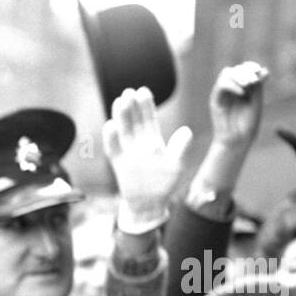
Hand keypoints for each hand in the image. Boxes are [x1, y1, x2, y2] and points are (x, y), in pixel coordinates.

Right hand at [104, 87, 191, 233]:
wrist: (148, 204)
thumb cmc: (164, 184)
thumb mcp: (177, 166)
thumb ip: (180, 148)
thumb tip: (186, 131)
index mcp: (153, 141)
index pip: (148, 119)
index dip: (146, 106)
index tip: (143, 91)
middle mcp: (139, 144)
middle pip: (135, 122)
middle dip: (132, 106)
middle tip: (129, 91)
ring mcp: (128, 153)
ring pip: (124, 131)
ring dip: (121, 116)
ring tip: (120, 101)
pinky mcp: (118, 164)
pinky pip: (113, 149)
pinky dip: (111, 138)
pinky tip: (109, 125)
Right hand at [208, 61, 267, 150]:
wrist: (238, 139)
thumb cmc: (248, 122)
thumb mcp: (256, 101)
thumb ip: (258, 85)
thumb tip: (263, 70)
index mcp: (244, 87)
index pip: (245, 68)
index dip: (251, 66)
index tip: (259, 71)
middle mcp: (232, 88)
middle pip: (235, 69)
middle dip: (246, 71)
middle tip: (253, 81)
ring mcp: (223, 94)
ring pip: (226, 73)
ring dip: (238, 76)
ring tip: (248, 84)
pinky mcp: (215, 100)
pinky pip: (221, 85)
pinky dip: (232, 85)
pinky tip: (242, 92)